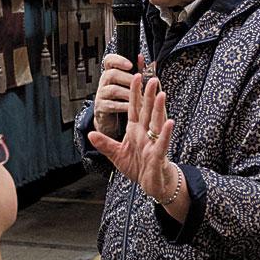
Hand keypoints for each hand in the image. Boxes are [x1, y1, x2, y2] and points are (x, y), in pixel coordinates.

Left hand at [87, 74, 179, 212]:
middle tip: (151, 77)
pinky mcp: (158, 155)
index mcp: (135, 131)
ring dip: (159, 109)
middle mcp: (146, 134)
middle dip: (148, 95)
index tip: (135, 76)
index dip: (134, 93)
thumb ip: (104, 144)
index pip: (135, 108)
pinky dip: (165, 133)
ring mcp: (153, 143)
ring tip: (161, 94)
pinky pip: (162, 142)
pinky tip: (169, 122)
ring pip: (156, 123)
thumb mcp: (117, 155)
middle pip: (147, 111)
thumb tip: (90, 134)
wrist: (152, 184)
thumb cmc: (138, 167)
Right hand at [92, 53, 137, 122]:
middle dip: (128, 79)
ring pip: (113, 90)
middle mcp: (104, 82)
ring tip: (139, 97)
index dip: (119, 60)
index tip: (130, 65)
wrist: (111, 119)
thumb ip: (136, 71)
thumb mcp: (128, 84)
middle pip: (112, 74)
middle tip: (141, 86)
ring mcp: (101, 94)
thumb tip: (141, 57)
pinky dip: (123, 106)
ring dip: (128, 93)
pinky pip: (111, 105)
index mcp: (110, 73)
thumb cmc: (121, 99)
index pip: (109, 60)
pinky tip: (132, 107)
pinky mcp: (101, 107)